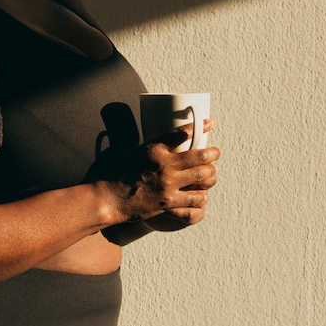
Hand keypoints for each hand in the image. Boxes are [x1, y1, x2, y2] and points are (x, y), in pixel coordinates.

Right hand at [94, 119, 220, 227]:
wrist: (108, 198)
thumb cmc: (117, 174)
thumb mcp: (135, 152)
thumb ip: (155, 148)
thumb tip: (171, 142)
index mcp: (155, 149)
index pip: (183, 133)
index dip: (201, 126)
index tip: (211, 123)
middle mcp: (164, 165)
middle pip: (199, 155)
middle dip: (213, 153)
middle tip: (217, 152)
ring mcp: (168, 184)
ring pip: (202, 176)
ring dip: (211, 173)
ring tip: (213, 172)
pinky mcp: (169, 202)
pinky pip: (194, 198)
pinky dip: (202, 195)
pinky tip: (202, 194)